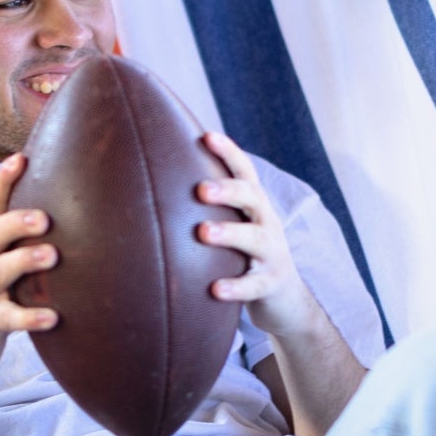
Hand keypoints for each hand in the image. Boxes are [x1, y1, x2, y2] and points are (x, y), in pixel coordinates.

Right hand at [0, 153, 58, 378]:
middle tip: (45, 218)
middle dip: (17, 221)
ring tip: (52, 255)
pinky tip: (53, 317)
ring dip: (25, 260)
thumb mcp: (6, 260)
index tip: (20, 157)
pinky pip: (10, 318)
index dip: (4, 181)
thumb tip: (81, 208)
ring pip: (0, 271)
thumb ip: (29, 238)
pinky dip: (31, 317)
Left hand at [194, 132, 320, 341]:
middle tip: (200, 188)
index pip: (244, 171)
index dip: (228, 152)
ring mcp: (272, 253)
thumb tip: (150, 188)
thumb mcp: (233, 226)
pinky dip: (235, 287)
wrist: (286, 298)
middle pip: (252, 197)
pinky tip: (214, 290)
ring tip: (202, 232)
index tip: (207, 136)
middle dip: (227, 189)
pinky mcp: (271, 285)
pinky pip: (254, 285)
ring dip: (229, 233)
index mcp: (253, 205)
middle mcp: (266, 222)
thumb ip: (205, 207)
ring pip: (254, 238)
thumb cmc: (244, 254)